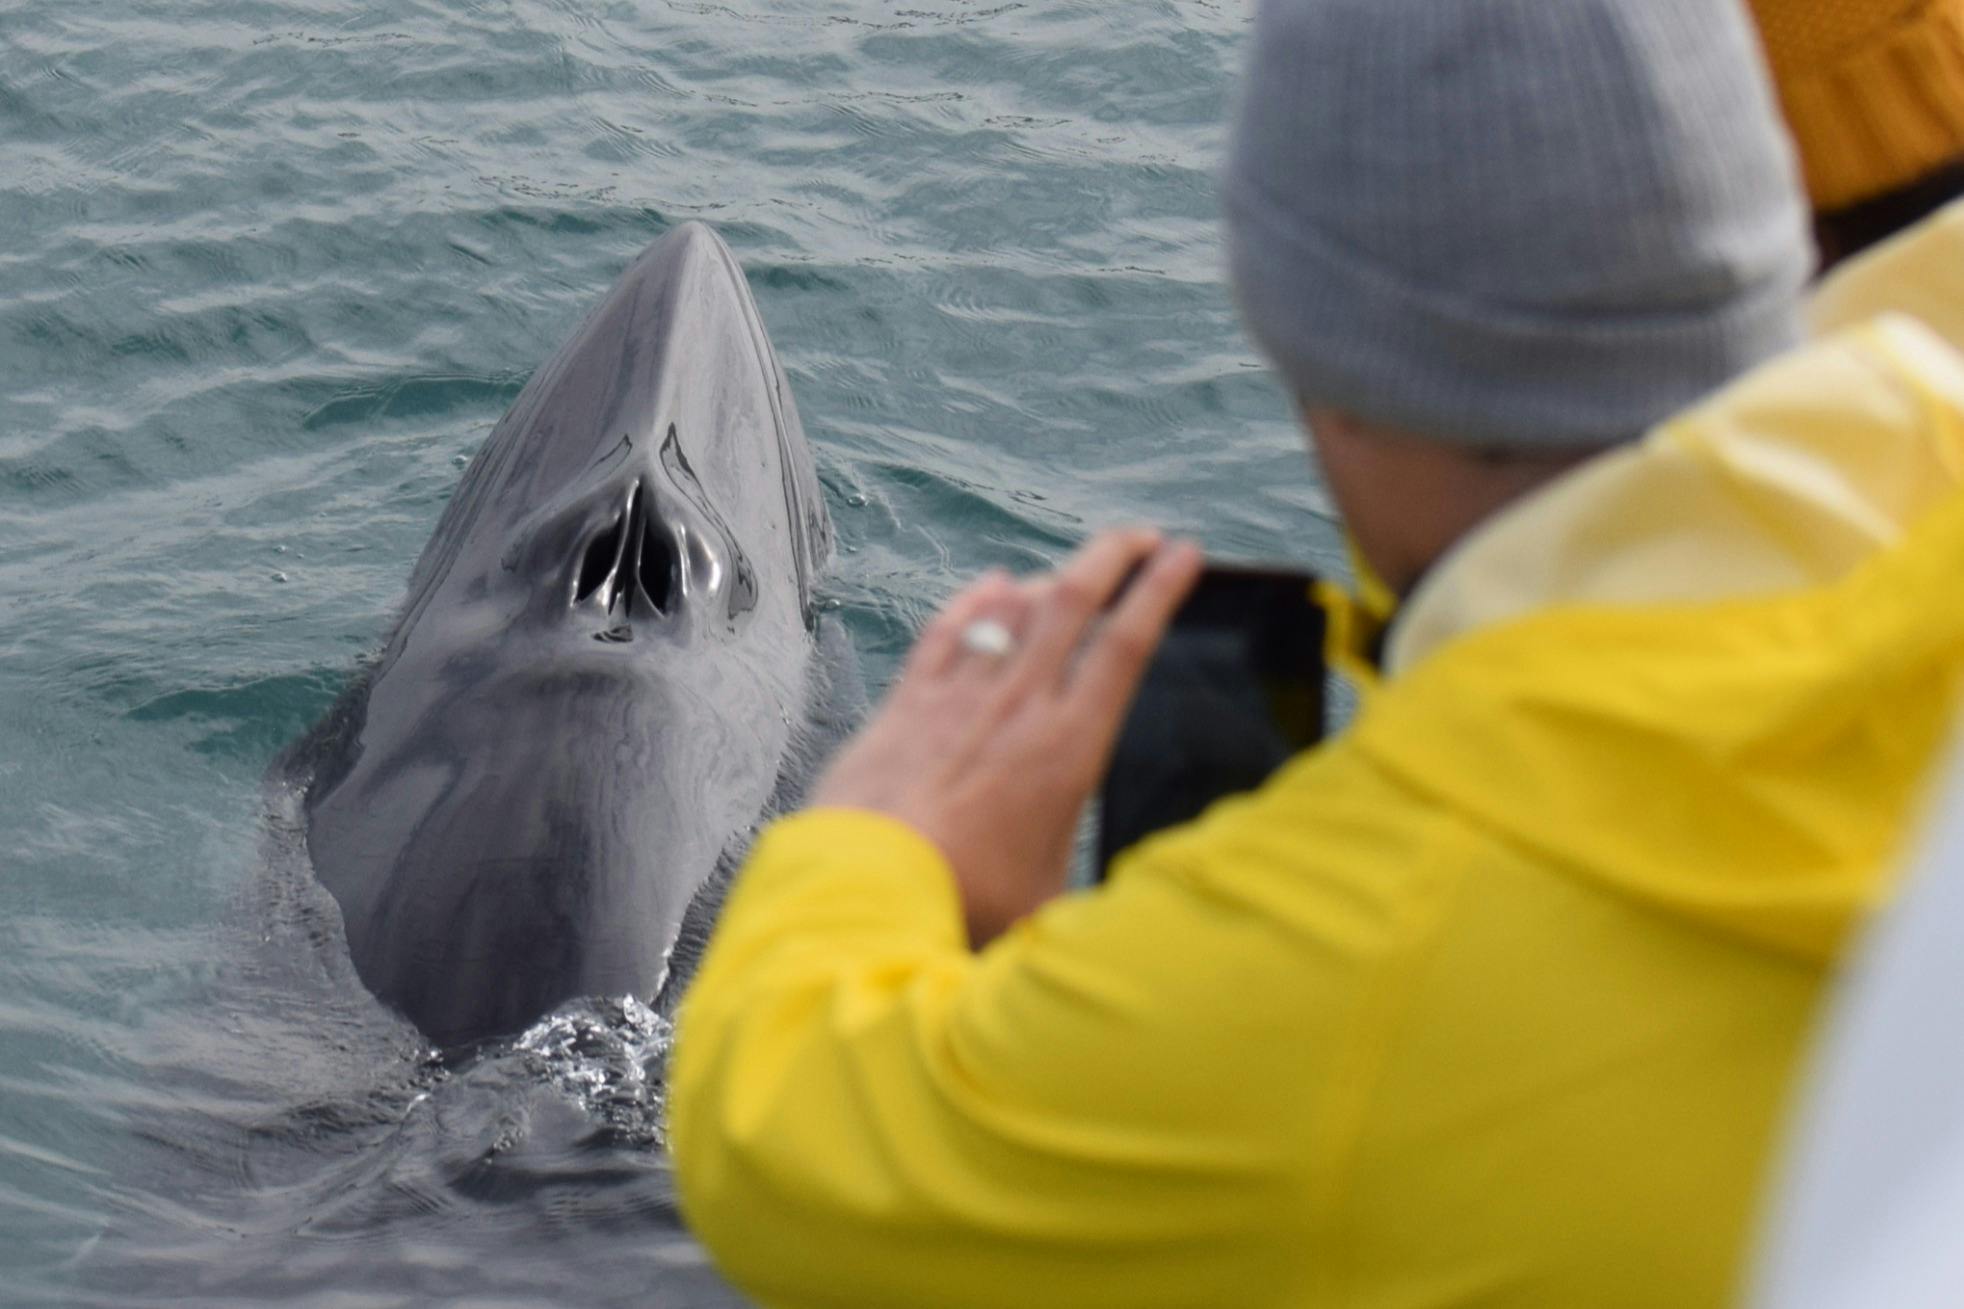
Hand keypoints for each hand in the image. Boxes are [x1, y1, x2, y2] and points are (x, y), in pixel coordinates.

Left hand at [810, 529, 1203, 946]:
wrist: (865, 889)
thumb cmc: (962, 903)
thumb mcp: (1051, 896)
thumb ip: (1084, 869)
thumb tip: (1116, 895)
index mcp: (1068, 748)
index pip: (1126, 646)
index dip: (1160, 591)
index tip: (1184, 557)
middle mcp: (1018, 706)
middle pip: (1073, 602)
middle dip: (1113, 556)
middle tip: (1141, 537)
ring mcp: (959, 696)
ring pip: (1012, 607)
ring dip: (1050, 577)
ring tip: (1075, 570)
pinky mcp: (907, 702)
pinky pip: (947, 630)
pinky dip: (975, 599)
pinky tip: (990, 584)